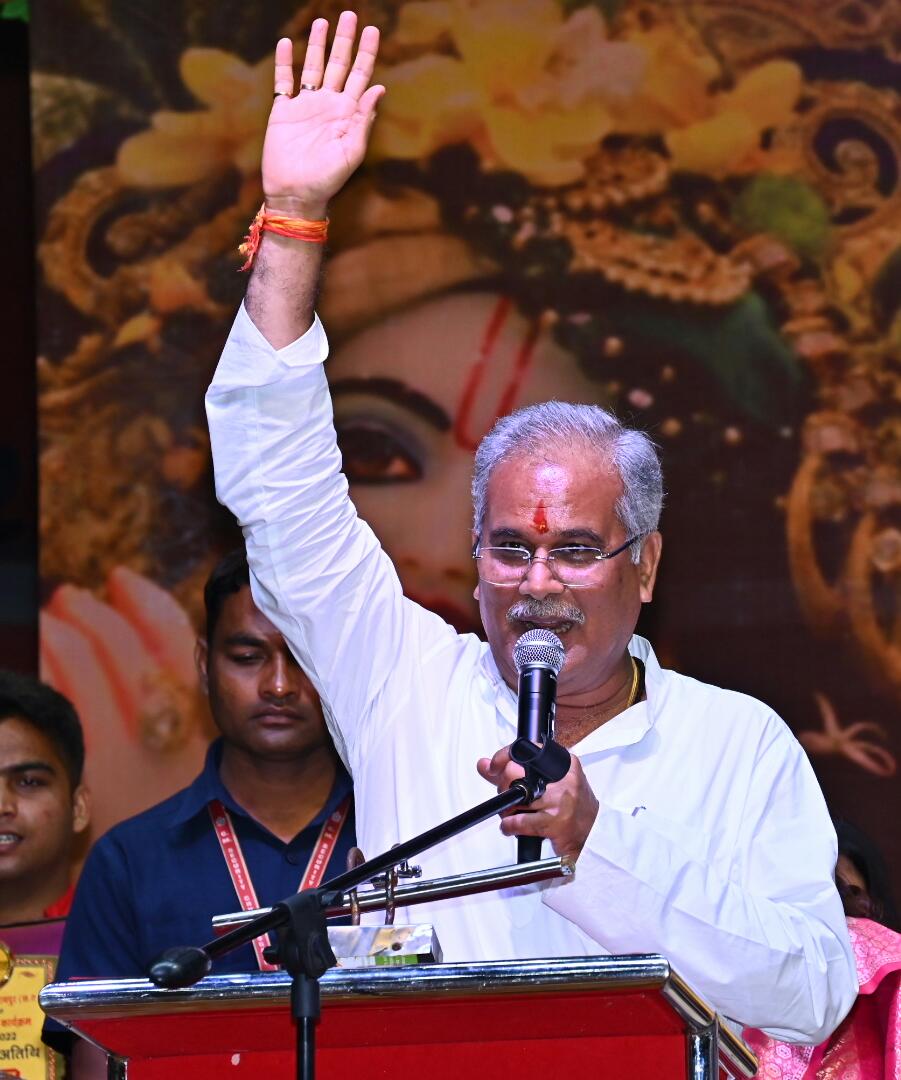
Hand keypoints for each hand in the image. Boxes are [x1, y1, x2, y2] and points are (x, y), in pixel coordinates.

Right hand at [263, 13, 383, 215]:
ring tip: (322, 22)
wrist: (296, 194)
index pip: (360, 76)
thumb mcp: (351, 152)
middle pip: (338, 65)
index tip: (372, 31)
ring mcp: (305, 106)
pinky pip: (284, 82)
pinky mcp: (283, 112)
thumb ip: (363, 120)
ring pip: (313, 67)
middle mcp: (328, 105)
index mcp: (347, 113)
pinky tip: (288, 44)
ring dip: (318, 45)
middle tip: (350, 15)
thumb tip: (379, 88)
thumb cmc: (327, 180)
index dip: (366, 54)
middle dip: (344, 41)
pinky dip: (285, 63)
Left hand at [476, 746, 599, 860]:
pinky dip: (509, 826)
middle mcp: (564, 780)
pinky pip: (519, 822)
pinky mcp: (555, 823)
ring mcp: (560, 801)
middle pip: (515, 773)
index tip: (492, 765)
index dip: (503, 756)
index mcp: (565, 764)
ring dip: (507, 809)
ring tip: (512, 812)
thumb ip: (515, 772)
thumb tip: (484, 765)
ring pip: (515, 799)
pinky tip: (511, 826)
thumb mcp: (550, 782)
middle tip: (508, 795)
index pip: (527, 750)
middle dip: (504, 787)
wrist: (594, 834)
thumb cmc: (572, 807)